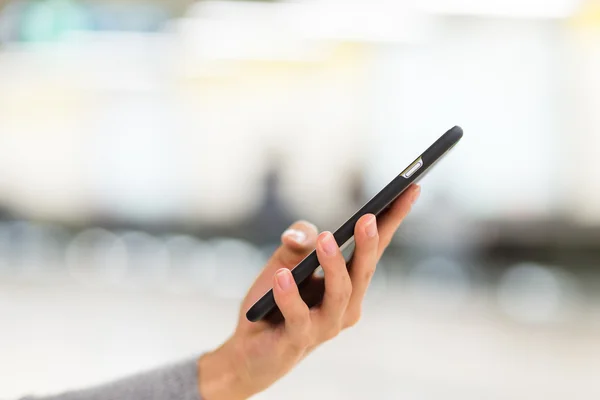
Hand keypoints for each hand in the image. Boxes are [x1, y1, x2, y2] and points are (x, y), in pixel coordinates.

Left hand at [198, 185, 420, 399]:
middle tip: (370, 216)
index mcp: (348, 281)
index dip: (393, 218)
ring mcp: (326, 324)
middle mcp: (346, 304)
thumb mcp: (284, 261)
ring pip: (340, 293)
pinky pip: (299, 315)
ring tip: (327, 239)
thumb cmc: (273, 302)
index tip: (412, 188)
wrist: (251, 349)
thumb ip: (298, 242)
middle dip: (369, 242)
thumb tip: (305, 237)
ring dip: (334, 265)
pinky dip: (290, 295)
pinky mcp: (300, 338)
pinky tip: (281, 276)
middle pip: (364, 270)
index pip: (375, 247)